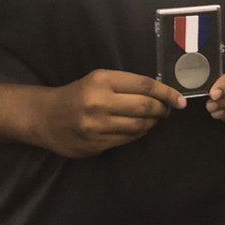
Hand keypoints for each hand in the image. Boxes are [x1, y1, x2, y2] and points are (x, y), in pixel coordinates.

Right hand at [37, 69, 185, 157]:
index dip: (167, 93)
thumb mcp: (98, 80)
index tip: (180, 100)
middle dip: (162, 110)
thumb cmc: (77, 94)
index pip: (144, 86)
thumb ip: (126, 85)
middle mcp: (99, 102)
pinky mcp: (94, 145)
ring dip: (152, 123)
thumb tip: (161, 95)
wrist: (44, 117)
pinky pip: (126, 140)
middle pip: (145, 108)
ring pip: (139, 127)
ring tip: (155, 119)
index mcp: (102, 80)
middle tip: (168, 110)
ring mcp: (96, 127)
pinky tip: (139, 129)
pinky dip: (138, 134)